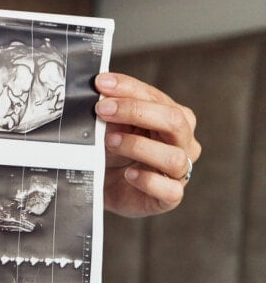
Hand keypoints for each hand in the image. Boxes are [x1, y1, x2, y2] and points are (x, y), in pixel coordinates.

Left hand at [95, 72, 200, 217]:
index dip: (128, 89)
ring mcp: (179, 171)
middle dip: (135, 111)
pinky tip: (129, 175)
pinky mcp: (169, 197)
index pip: (157, 97)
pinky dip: (148, 181)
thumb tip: (100, 88)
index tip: (101, 84)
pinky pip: (169, 191)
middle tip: (103, 110)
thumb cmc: (113, 153)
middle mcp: (183, 143)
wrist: (103, 186)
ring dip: (138, 146)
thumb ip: (112, 108)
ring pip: (173, 156)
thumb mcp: (112, 126)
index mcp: (173, 119)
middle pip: (174, 120)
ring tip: (110, 142)